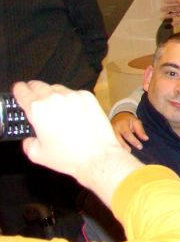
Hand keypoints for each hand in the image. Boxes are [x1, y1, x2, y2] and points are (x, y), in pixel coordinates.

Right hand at [13, 81, 141, 204]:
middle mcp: (55, 98)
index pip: (22, 91)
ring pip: (57, 89)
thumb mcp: (36, 154)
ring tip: (57, 110)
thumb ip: (28, 141)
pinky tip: (74, 113)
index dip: (19, 91)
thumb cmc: (69, 156)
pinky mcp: (88, 97)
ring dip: (53, 95)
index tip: (20, 91)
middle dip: (34, 91)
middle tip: (36, 100)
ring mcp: (73, 96)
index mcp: (38, 110)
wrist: (97, 155)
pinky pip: (74, 93)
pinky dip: (71, 100)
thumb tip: (30, 138)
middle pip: (38, 85)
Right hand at [111, 111, 148, 150]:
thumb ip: (140, 130)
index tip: (140, 147)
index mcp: (122, 124)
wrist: (118, 116)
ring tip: (125, 154)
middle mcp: (114, 128)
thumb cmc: (129, 120)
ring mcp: (109, 132)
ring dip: (119, 148)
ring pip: (113, 141)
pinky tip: (120, 152)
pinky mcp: (107, 135)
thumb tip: (146, 139)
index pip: (128, 134)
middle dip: (124, 146)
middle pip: (118, 139)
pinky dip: (115, 147)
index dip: (134, 141)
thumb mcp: (136, 122)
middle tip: (130, 152)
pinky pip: (111, 142)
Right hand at [161, 0, 179, 23]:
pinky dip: (177, 22)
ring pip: (177, 15)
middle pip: (175, 8)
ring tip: (164, 17)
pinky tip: (172, 24)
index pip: (177, 1)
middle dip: (168, 8)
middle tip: (161, 9)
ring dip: (171, 15)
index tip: (164, 1)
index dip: (171, 1)